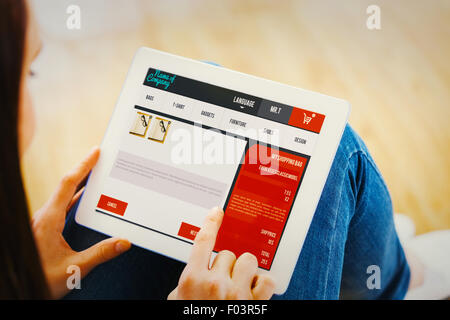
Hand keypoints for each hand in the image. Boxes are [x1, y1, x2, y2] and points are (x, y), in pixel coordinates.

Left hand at [31, 147, 130, 298]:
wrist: (18, 289)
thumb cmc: (40, 278)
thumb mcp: (74, 268)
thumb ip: (100, 254)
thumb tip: (123, 243)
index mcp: (48, 220)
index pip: (68, 185)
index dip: (83, 166)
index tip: (95, 153)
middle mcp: (44, 217)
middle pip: (65, 186)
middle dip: (83, 170)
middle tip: (99, 158)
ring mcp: (43, 222)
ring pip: (62, 195)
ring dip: (79, 183)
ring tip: (95, 174)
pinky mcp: (45, 229)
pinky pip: (61, 206)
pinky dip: (75, 197)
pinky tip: (84, 200)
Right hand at [168, 207, 274, 299]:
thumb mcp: (178, 302)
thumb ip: (185, 283)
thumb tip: (196, 271)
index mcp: (193, 279)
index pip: (203, 241)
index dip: (211, 223)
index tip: (217, 212)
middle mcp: (215, 283)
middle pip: (227, 253)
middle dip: (225, 265)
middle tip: (221, 282)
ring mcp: (237, 293)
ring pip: (248, 260)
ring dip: (245, 270)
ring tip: (239, 284)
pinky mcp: (256, 303)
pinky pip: (267, 278)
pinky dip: (264, 283)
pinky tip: (255, 290)